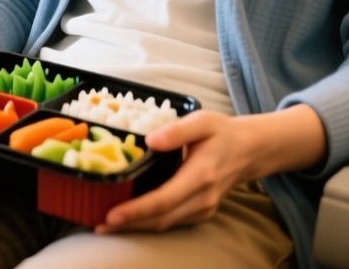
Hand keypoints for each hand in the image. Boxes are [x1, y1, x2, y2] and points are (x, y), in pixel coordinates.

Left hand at [96, 111, 259, 232]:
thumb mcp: (203, 121)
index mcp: (200, 174)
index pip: (164, 199)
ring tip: (106, 225)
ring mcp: (203, 208)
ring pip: (165, 223)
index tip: (112, 215)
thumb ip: (177, 130)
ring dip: (136, 227)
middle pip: (161, 218)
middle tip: (98, 225)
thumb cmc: (223, 133)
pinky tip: (129, 219)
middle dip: (129, 224)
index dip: (137, 210)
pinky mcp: (202, 212)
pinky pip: (172, 221)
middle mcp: (202, 197)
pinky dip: (149, 222)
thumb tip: (149, 141)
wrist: (250, 150)